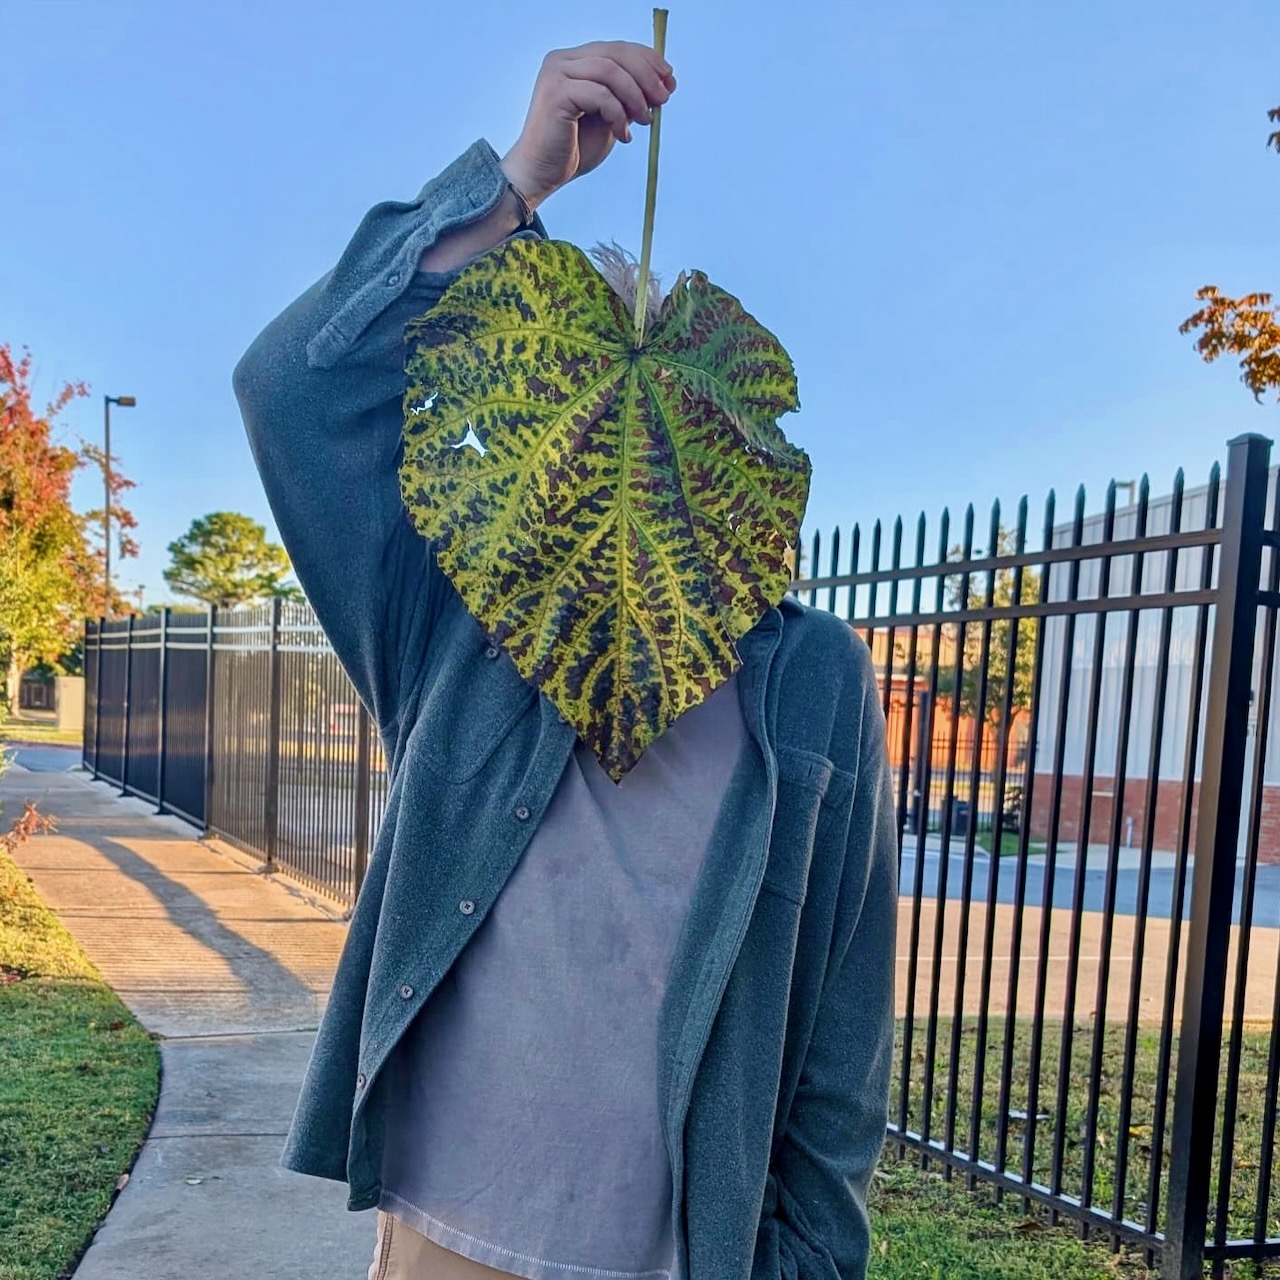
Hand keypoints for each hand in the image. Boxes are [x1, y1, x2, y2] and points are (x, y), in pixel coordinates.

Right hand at [500, 41, 676, 207]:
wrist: (542, 175)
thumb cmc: (574, 150)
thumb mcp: (610, 118)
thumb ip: (627, 98)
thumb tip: (662, 84)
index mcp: (575, 61)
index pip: (617, 48)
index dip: (648, 60)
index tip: (670, 80)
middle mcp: (563, 60)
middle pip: (616, 53)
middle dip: (646, 75)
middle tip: (663, 100)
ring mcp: (557, 73)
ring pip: (610, 71)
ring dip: (635, 96)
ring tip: (645, 120)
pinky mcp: (555, 93)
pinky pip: (600, 94)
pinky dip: (618, 115)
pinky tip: (622, 136)